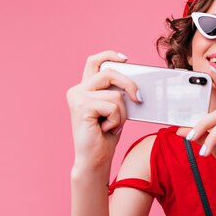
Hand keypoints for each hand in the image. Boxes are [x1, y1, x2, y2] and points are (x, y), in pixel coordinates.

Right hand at [66, 50, 140, 173]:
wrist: (94, 160)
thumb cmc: (105, 136)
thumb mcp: (114, 110)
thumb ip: (117, 94)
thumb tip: (134, 85)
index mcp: (84, 88)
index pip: (94, 61)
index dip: (109, 56)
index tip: (126, 59)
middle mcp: (77, 90)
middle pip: (109, 73)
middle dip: (129, 84)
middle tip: (139, 98)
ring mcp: (77, 97)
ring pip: (115, 94)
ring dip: (121, 113)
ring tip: (112, 125)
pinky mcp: (82, 107)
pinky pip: (112, 106)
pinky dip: (116, 120)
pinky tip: (105, 130)